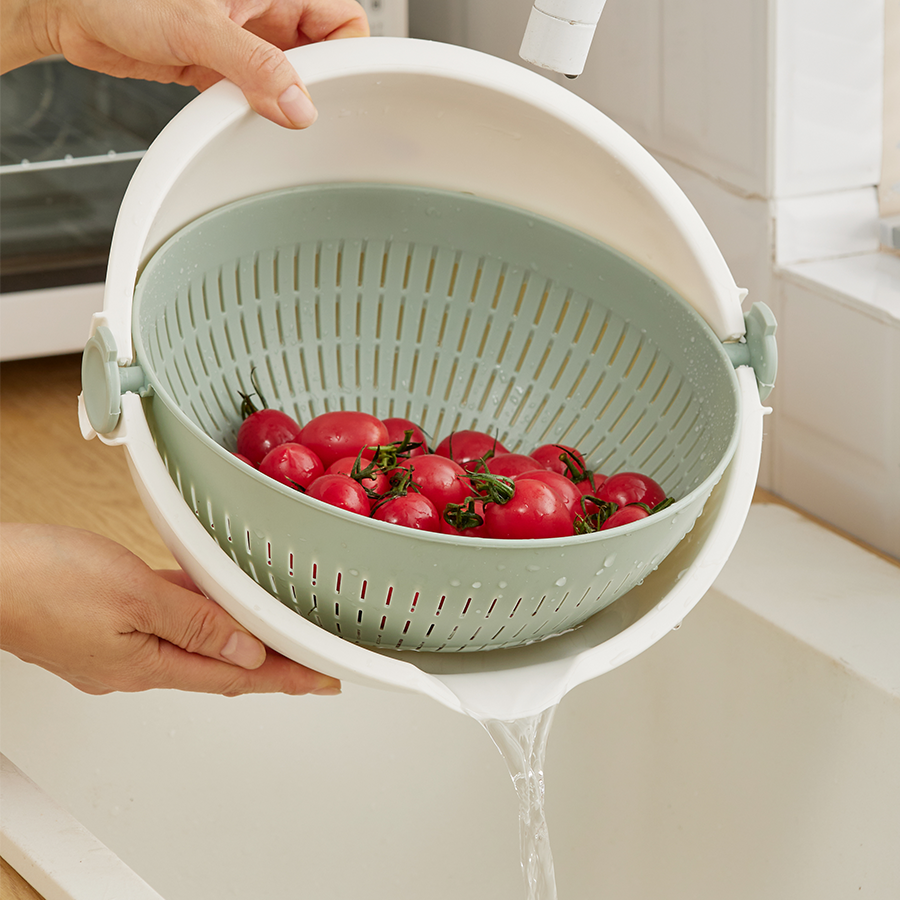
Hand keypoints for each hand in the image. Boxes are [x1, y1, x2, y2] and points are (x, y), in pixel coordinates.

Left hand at [0, 0, 368, 127]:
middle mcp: (265, 10)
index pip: (344, 20)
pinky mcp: (225, 66)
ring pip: (291, 78)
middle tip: (302, 109)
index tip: (339, 89)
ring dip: (283, 101)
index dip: (348, 54)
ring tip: (269, 113)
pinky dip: (255, 111)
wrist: (69, 9)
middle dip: (316, 84)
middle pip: (322, 53)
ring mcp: (247, 39)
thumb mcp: (198, 26)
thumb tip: (299, 106)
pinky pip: (258, 93)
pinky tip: (242, 114)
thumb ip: (255, 66)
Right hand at [0, 523, 341, 696]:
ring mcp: (118, 644)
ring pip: (193, 638)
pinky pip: (166, 619)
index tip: (324, 682)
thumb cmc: (42, 582)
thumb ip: (195, 621)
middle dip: (269, 662)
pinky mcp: (104, 623)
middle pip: (219, 663)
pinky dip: (196, 611)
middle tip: (310, 661)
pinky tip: (210, 597)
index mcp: (148, 664)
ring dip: (234, 636)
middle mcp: (136, 662)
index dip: (286, 678)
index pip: (237, 676)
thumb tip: (246, 648)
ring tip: (275, 631)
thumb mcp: (135, 595)